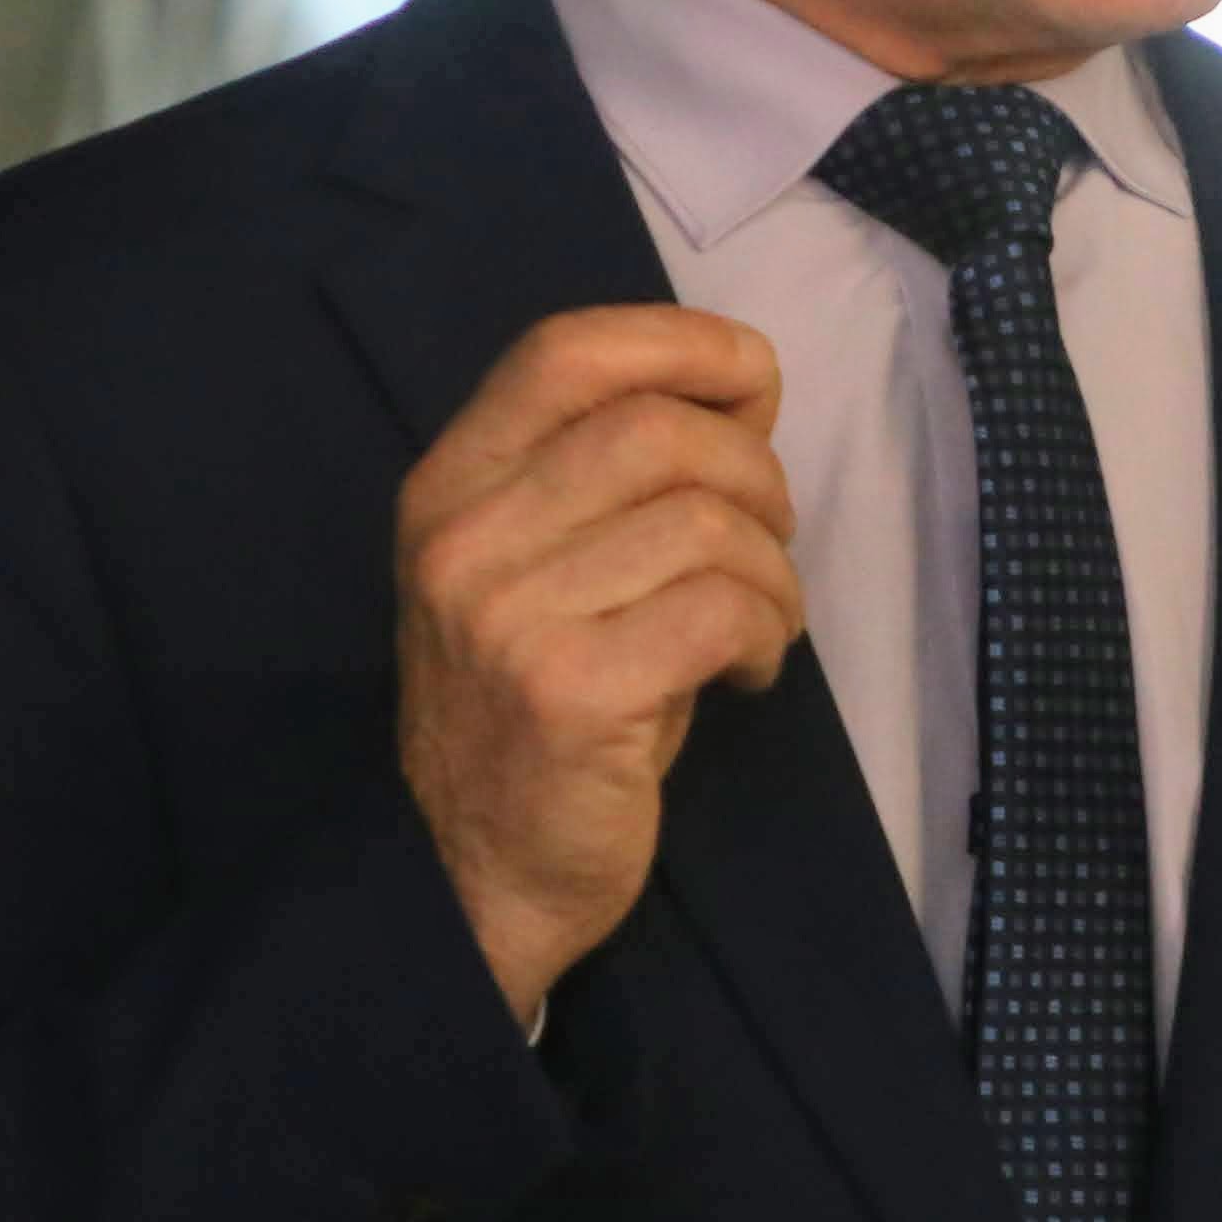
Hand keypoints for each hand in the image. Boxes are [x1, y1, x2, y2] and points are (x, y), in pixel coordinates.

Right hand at [395, 306, 804, 1021]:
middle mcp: (463, 539)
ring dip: (771, 572)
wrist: (470, 879)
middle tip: (769, 548)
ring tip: (762, 626)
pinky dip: (765, 634)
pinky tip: (747, 674)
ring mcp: (507, 616)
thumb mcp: (545, 571)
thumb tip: (743, 384)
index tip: (753, 382)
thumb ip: (615, 476)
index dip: (681, 342)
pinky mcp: (569, 694)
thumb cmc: (533, 715)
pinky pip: (719, 611)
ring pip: (703, 523)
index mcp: (449, 487)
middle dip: (754, 476)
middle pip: (656, 430)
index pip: (564, 352)